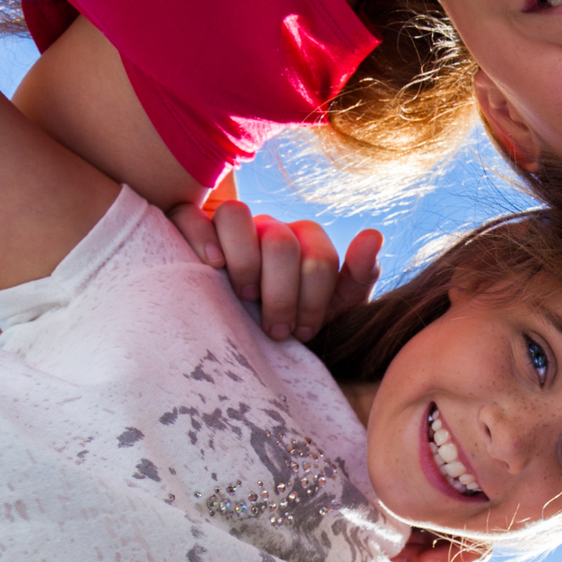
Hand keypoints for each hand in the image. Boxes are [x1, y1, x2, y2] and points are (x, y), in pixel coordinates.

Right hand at [169, 196, 381, 342]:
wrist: (253, 345)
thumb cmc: (295, 325)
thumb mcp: (337, 308)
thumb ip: (360, 275)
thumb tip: (373, 234)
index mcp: (306, 243)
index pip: (318, 258)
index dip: (314, 299)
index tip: (304, 332)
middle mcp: (270, 229)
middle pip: (279, 242)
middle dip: (280, 294)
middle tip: (275, 329)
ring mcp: (231, 230)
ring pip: (235, 216)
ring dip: (243, 262)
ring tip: (243, 296)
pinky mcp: (192, 231)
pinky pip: (188, 216)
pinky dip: (198, 235)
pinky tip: (211, 265)